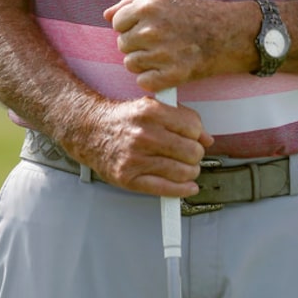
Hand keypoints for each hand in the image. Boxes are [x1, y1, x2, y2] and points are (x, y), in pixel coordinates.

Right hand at [71, 94, 213, 197]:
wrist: (90, 131)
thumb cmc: (123, 121)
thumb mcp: (151, 108)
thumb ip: (181, 118)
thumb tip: (207, 139)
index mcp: (151, 112)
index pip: (193, 128)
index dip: (198, 135)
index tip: (194, 139)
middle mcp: (144, 135)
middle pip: (192, 152)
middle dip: (195, 155)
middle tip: (189, 155)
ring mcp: (136, 158)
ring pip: (184, 172)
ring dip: (190, 172)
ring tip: (185, 168)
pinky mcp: (129, 178)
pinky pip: (167, 189)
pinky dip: (182, 190)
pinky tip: (187, 186)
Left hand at [105, 0, 243, 90]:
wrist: (228, 34)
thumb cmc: (195, 13)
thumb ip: (132, 1)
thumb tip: (107, 16)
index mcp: (148, 7)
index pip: (117, 23)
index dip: (130, 26)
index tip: (147, 27)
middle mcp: (152, 30)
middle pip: (123, 45)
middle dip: (136, 44)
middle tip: (159, 42)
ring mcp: (162, 54)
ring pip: (131, 64)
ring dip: (143, 62)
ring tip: (162, 54)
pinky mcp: (172, 75)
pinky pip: (143, 82)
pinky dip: (152, 79)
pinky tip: (166, 69)